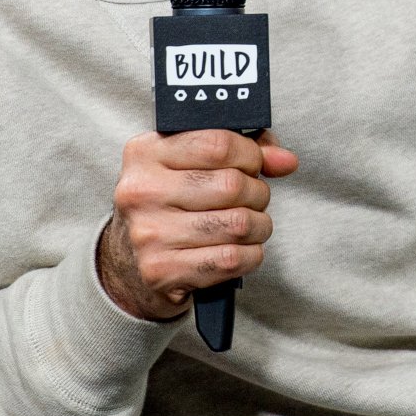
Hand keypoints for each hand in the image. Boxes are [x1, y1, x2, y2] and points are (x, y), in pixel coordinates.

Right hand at [97, 129, 297, 320]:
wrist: (128, 262)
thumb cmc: (170, 203)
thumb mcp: (190, 164)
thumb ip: (240, 151)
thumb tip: (286, 160)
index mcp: (145, 153)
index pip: (217, 144)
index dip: (250, 154)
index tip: (255, 163)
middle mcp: (141, 191)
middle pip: (232, 185)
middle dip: (258, 192)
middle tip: (254, 198)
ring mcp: (149, 233)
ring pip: (238, 224)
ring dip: (259, 225)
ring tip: (252, 224)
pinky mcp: (161, 271)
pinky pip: (231, 259)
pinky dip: (250, 254)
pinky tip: (243, 249)